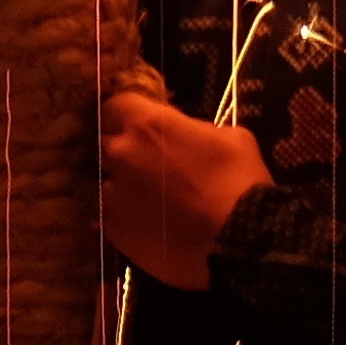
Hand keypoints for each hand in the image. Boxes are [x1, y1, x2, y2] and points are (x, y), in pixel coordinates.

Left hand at [102, 85, 267, 287]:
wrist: (240, 240)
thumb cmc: (240, 181)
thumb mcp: (228, 136)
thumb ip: (194, 129)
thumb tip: (185, 135)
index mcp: (146, 124)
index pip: (115, 104)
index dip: (127, 114)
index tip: (141, 124)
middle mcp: (120, 153)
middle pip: (104, 141)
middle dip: (122, 147)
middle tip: (146, 162)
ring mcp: (112, 193)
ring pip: (105, 180)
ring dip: (121, 184)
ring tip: (148, 199)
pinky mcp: (112, 229)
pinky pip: (109, 214)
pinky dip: (124, 214)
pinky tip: (147, 223)